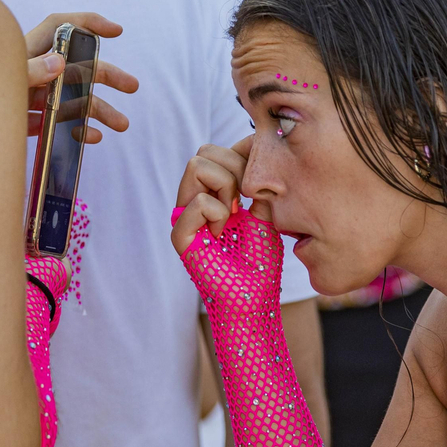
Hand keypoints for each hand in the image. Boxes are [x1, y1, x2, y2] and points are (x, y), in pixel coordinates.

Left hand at [25, 12, 139, 142]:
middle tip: (132, 86)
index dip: (88, 23)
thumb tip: (60, 62)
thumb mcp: (1, 78)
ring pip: (73, 100)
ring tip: (122, 124)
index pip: (59, 26)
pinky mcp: (31, 122)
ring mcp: (33, 98)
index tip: (116, 32)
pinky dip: (78, 130)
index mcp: (25, 52)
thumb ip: (30, 70)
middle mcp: (33, 72)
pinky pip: (59, 125)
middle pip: (77, 66)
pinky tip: (92, 136)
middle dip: (108, 75)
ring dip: (100, 110)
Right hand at [171, 136, 260, 251]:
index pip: (215, 151)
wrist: (254, 297)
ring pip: (196, 165)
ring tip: (233, 214)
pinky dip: (219, 214)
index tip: (256, 184)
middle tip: (244, 200)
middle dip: (234, 168)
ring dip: (225, 186)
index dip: (241, 156)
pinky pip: (198, 202)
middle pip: (203, 152)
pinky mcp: (180, 235)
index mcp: (212, 194)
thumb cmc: (260, 261)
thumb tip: (254, 149)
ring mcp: (184, 216)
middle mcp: (194, 200)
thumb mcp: (266, 212)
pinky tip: (221, 235)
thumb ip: (258, 183)